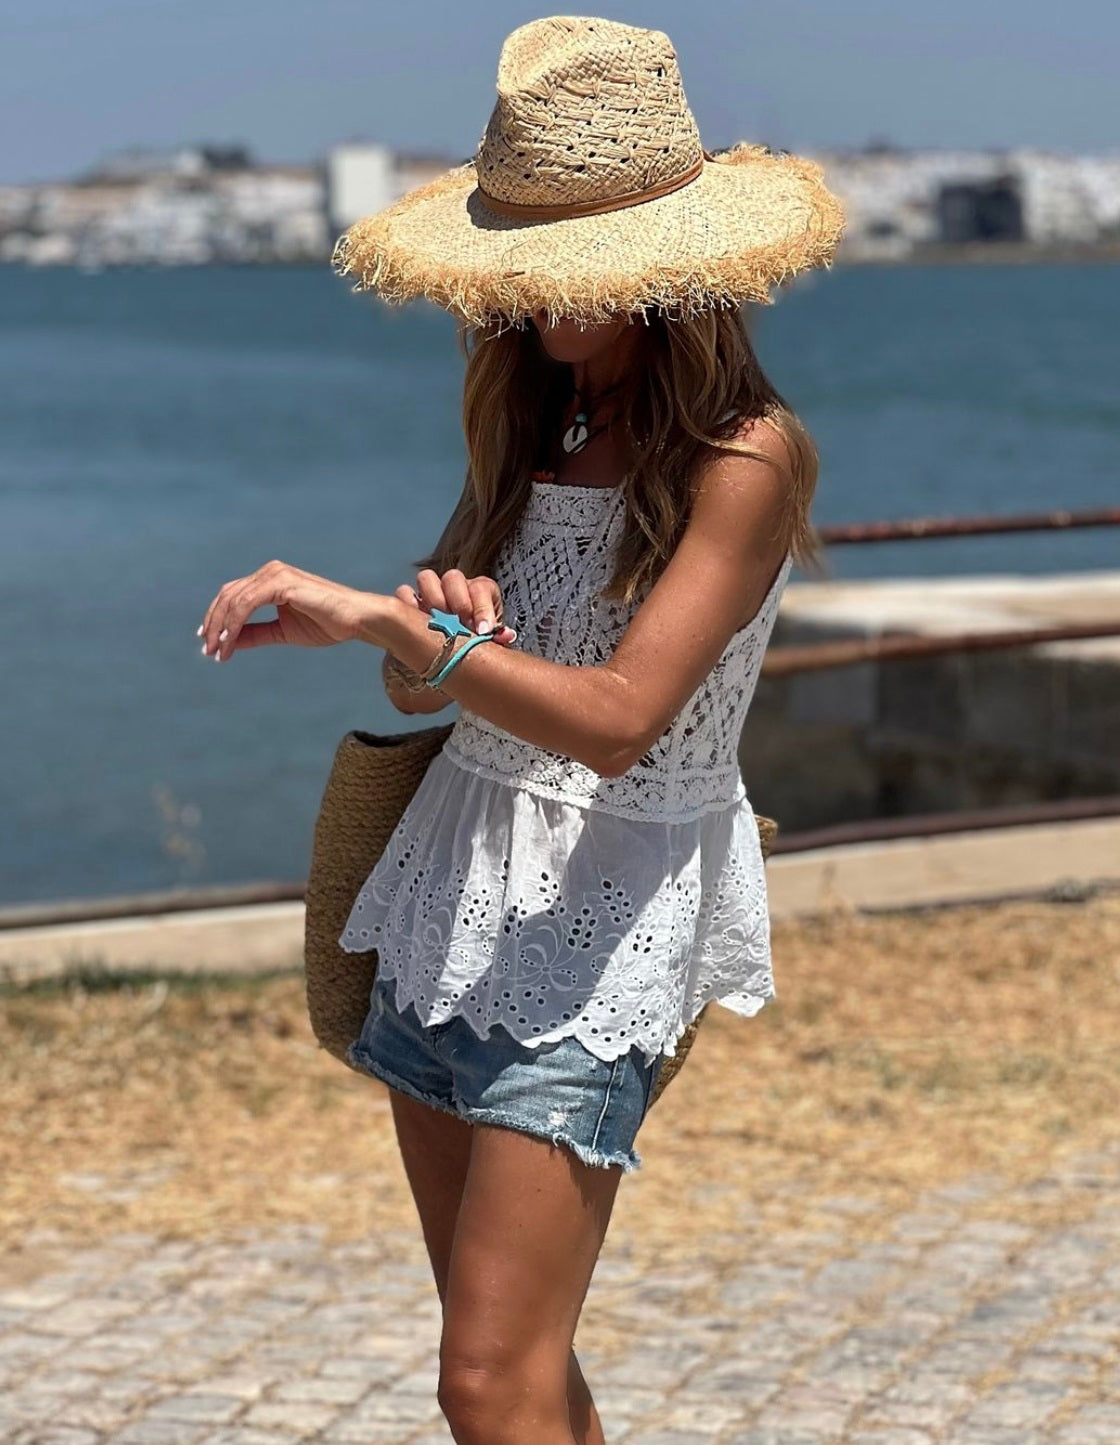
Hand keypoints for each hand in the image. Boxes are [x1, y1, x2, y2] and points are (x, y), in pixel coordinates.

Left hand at [197, 559, 373, 661]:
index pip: (233, 595)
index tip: (209, 642)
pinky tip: (229, 641)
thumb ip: (256, 633)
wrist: (355, 619)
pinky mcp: (281, 582)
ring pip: (234, 599)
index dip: (216, 617)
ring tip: (217, 650)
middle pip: (228, 595)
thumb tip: (228, 642)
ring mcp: (275, 574)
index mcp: (271, 579)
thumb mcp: (282, 632)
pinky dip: (234, 624)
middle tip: (208, 650)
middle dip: (214, 623)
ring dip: (221, 627)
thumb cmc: (326, 623)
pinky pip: (246, 604)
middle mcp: (270, 572)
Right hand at [406, 568, 516, 643]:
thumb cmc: (478, 643)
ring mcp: (433, 592)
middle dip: (457, 602)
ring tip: (438, 623)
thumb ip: (499, 636)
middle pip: (452, 578)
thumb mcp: (493, 641)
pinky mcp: (413, 603)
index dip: (481, 608)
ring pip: (427, 578)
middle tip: (461, 625)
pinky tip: (417, 624)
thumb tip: (505, 634)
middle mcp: (456, 587)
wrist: (459, 653)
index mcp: (480, 591)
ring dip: (432, 600)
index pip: (481, 588)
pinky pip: (404, 593)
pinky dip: (409, 605)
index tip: (482, 630)